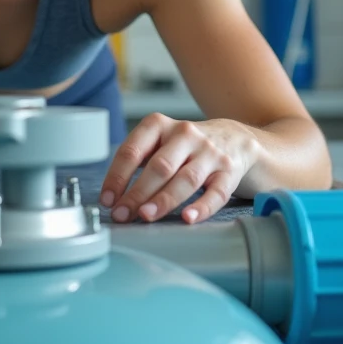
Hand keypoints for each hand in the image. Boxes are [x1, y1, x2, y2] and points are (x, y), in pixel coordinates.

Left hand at [100, 115, 259, 224]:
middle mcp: (185, 135)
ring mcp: (209, 152)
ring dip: (164, 200)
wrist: (234, 138)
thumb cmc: (185, 146)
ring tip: (146, 216)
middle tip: (122, 214)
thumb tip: (114, 197)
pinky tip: (188, 218)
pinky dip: (202, 207)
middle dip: (137, 193)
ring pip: (185, 179)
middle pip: (159, 166)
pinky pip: (216, 192)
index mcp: (159, 125)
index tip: (108, 199)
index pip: (132, 150)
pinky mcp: (228, 171)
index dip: (117, 176)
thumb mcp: (158, 141)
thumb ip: (137, 162)